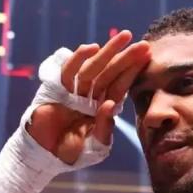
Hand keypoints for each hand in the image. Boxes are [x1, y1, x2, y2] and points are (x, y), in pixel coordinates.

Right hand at [27, 30, 150, 164]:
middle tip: (143, 44)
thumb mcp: (94, 145)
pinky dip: (78, 59)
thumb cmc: (72, 152)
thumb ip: (104, 127)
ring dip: (107, 52)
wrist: (45, 155)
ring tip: (123, 37)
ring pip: (93, 68)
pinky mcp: (57, 90)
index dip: (133, 72)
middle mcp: (91, 97)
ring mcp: (75, 92)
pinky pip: (69, 72)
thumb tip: (111, 104)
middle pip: (110, 73)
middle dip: (126, 58)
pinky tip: (91, 48)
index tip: (147, 57)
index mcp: (103, 108)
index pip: (120, 86)